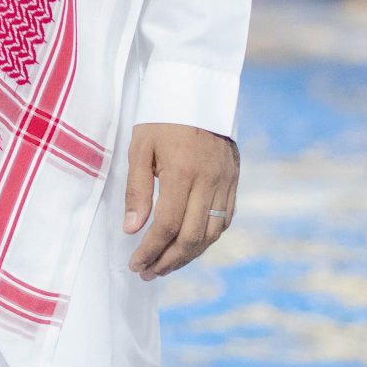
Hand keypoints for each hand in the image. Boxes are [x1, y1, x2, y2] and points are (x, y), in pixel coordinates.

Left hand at [123, 122, 237, 280]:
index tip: (136, 263)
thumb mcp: (141, 147)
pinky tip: (188, 247)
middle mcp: (209, 183)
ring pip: (211, 235)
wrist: (199, 93)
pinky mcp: (233, 183)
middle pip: (192, 238)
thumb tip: (133, 230)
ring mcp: (226, 184)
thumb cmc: (162, 119)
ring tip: (164, 265)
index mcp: (183, 172)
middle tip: (147, 272)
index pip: (169, 225)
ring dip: (188, 256)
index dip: (151, 250)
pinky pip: (224, 222)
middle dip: (168, 260)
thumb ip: (138, 190)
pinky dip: (206, 240)